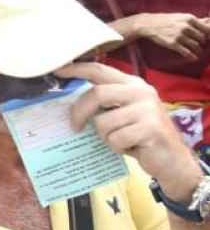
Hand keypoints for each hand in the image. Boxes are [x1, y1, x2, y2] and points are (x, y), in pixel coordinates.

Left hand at [60, 61, 203, 198]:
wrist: (173, 161)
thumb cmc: (140, 137)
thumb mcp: (123, 114)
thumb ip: (104, 104)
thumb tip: (67, 103)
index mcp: (132, 84)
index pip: (99, 70)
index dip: (76, 69)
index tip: (56, 70)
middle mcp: (141, 92)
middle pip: (96, 94)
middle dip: (79, 112)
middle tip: (75, 127)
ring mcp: (147, 109)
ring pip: (103, 122)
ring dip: (105, 137)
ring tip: (122, 140)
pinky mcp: (150, 128)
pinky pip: (115, 139)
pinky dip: (117, 147)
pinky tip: (132, 148)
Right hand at [138, 13, 209, 59]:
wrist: (148, 24)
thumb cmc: (166, 20)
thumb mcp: (181, 17)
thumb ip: (196, 20)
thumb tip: (209, 20)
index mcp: (190, 19)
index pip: (207, 29)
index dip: (208, 36)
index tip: (207, 39)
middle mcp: (186, 27)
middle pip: (202, 39)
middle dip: (202, 43)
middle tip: (200, 45)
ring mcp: (179, 35)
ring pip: (196, 46)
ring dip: (198, 50)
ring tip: (196, 51)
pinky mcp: (173, 44)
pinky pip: (187, 52)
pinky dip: (192, 56)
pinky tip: (193, 57)